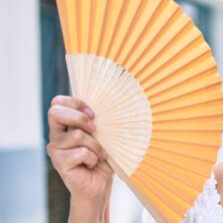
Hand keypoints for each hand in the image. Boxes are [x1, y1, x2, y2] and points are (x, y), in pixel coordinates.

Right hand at [46, 95, 112, 220]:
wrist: (100, 184)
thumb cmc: (102, 158)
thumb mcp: (101, 135)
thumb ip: (94, 122)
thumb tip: (100, 109)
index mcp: (64, 125)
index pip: (58, 102)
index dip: (75, 103)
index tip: (93, 112)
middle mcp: (56, 135)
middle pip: (56, 113)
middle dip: (80, 118)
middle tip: (95, 129)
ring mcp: (55, 149)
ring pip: (77, 135)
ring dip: (95, 145)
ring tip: (98, 155)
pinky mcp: (59, 162)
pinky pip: (81, 152)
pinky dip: (93, 158)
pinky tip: (92, 164)